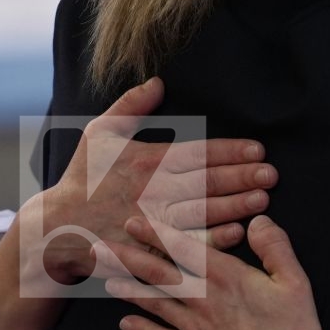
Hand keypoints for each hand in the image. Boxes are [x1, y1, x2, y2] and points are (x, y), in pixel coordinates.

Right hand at [21, 76, 276, 292]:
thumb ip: (130, 106)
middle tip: (270, 174)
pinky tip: (237, 232)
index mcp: (145, 161)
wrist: (59, 227)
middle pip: (204, 183)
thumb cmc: (85, 177)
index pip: (196, 153)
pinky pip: (186, 245)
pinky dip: (212, 240)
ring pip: (200, 214)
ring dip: (233, 207)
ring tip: (262, 200)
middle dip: (240, 178)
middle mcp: (151, 191)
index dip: (229, 151)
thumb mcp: (100, 133)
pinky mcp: (149, 248)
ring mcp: (151, 222)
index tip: (257, 150)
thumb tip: (158, 81)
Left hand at [106, 215, 322, 329]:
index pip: (185, 247)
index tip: (134, 220)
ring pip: (153, 303)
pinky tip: (125, 324)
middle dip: (127, 257)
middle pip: (158, 274)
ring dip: (128, 290)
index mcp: (226, 278)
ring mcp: (193, 329)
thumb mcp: (295, 285)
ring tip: (106, 280)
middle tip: (99, 246)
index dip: (157, 232)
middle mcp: (202, 300)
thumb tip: (257, 221)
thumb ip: (275, 249)